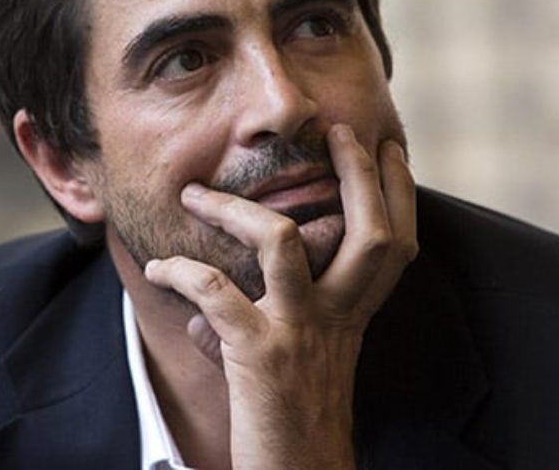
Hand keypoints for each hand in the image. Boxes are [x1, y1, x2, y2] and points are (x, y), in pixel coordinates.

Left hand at [144, 124, 417, 469]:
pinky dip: (180, 274)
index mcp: (352, 319)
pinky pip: (216, 294)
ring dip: (237, 209)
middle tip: (340, 131)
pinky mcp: (259, 357)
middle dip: (359, 174)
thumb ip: (260, 329)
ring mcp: (300, 334)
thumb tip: (202, 313)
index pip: (398, 244)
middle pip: (372, 232)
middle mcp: (337, 320)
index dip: (399, 192)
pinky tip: (159, 270)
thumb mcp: (293, 368)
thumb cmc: (287, 428)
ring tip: (197, 195)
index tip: (388, 148)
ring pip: (286, 243)